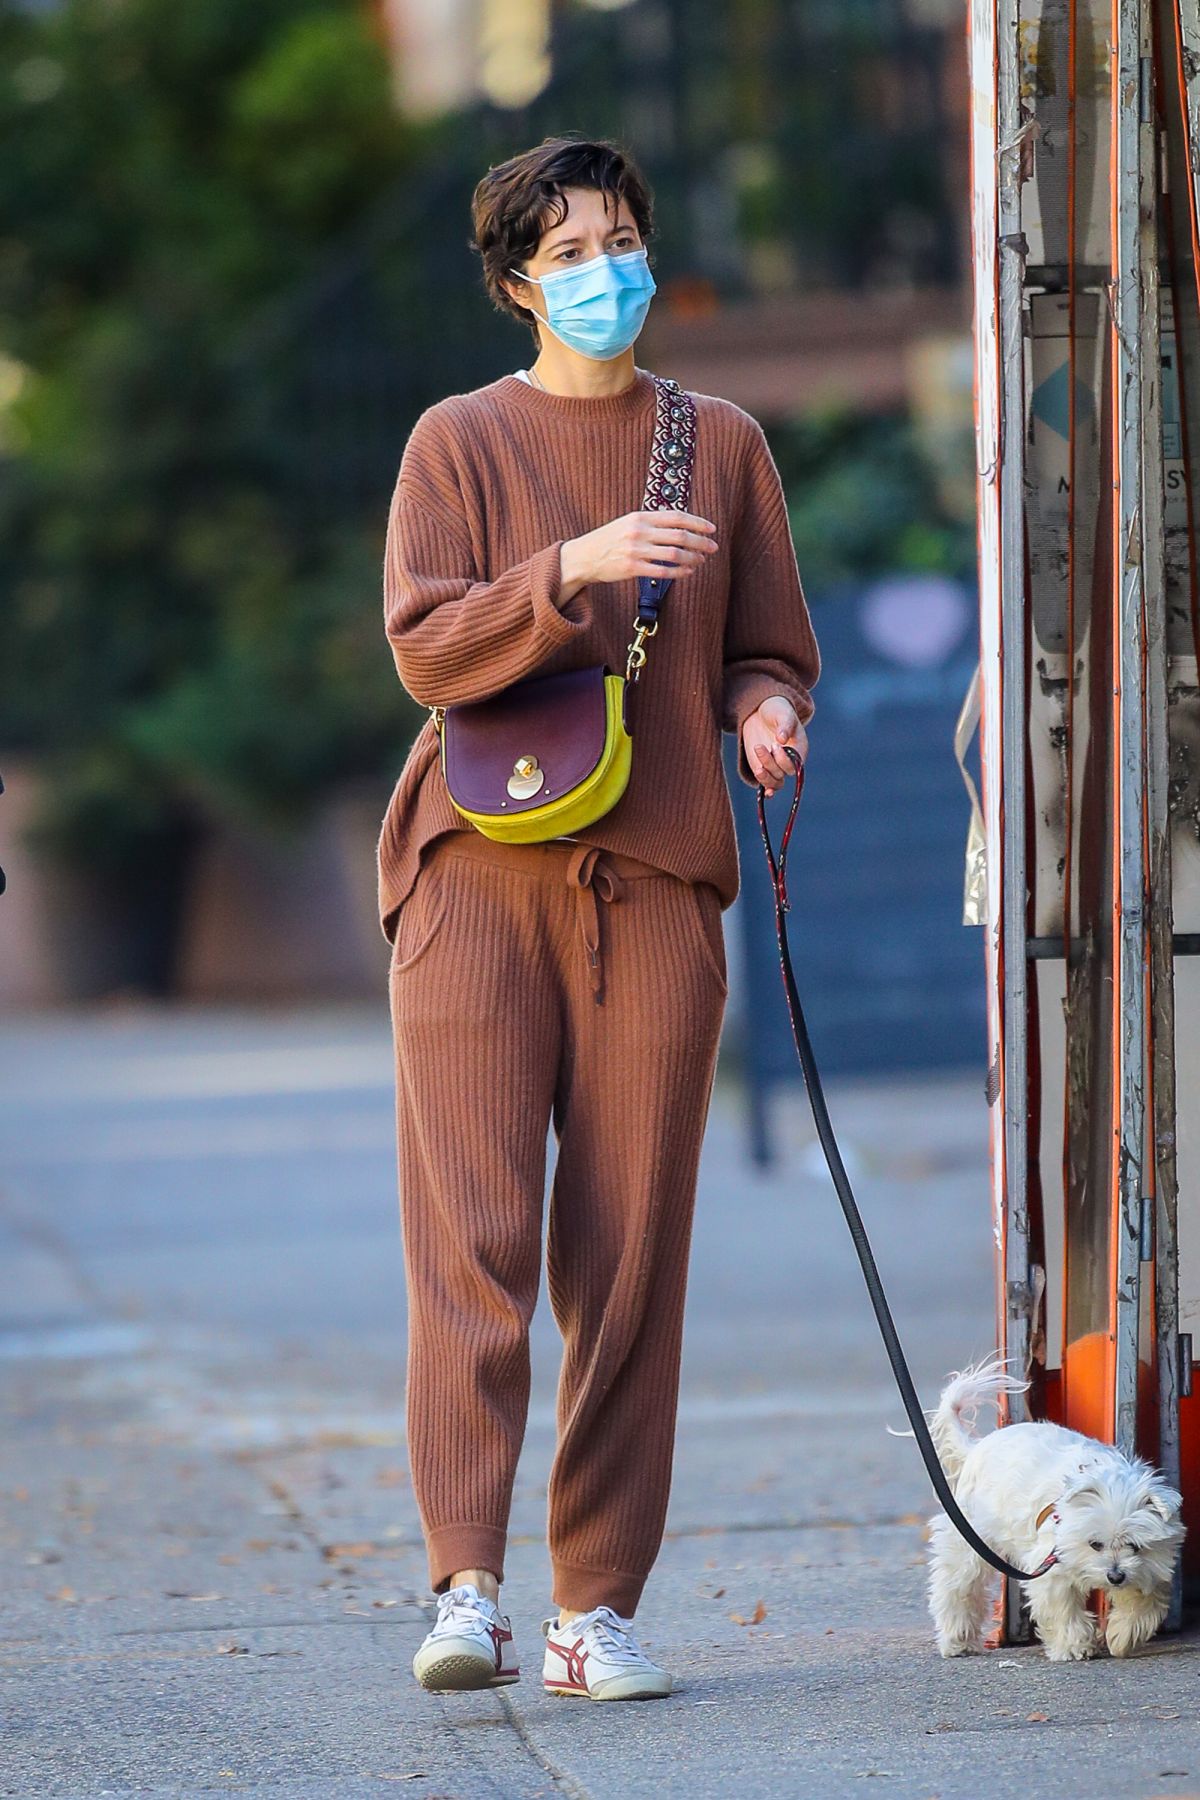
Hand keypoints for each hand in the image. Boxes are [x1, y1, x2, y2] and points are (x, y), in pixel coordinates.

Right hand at [560, 509, 717, 597]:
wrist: (584, 557)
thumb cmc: (608, 540)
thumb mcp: (628, 523)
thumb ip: (651, 523)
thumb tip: (679, 525)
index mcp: (640, 516)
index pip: (677, 517)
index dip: (697, 523)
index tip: (711, 529)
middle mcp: (639, 531)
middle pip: (680, 535)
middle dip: (700, 542)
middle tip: (712, 547)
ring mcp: (636, 550)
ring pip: (674, 554)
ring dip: (692, 558)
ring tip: (700, 560)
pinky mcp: (632, 568)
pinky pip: (663, 571)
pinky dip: (679, 572)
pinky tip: (687, 572)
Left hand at [742, 696, 807, 795]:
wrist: (759, 712)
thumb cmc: (776, 710)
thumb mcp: (782, 713)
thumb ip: (784, 724)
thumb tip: (782, 739)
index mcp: (800, 746)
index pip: (797, 761)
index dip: (786, 758)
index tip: (775, 744)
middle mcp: (790, 760)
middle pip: (784, 771)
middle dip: (772, 762)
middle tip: (761, 745)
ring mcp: (777, 766)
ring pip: (776, 781)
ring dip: (765, 775)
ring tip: (756, 757)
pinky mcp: (765, 769)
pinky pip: (768, 785)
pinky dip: (767, 790)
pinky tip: (766, 794)